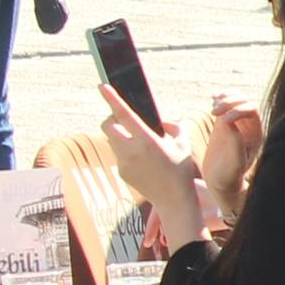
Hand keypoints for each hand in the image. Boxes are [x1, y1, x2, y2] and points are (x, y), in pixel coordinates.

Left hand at [99, 87, 209, 244]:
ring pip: (113, 140)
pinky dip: (127, 151)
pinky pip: (119, 154)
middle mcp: (130, 150)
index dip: (112, 98)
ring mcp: (123, 162)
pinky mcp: (121, 171)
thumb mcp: (182, 143)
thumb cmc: (180, 169)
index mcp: (146, 140)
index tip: (102, 86)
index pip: (124, 114)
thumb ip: (172, 126)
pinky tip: (144, 160)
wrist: (173, 199)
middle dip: (112, 118)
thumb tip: (162, 121)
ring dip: (121, 136)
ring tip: (142, 144)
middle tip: (124, 119)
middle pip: (107, 126)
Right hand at [198, 98, 264, 220]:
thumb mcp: (235, 163)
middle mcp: (248, 127)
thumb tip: (230, 121)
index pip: (252, 111)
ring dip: (225, 98)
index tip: (222, 120)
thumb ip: (236, 143)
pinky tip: (212, 98)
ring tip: (213, 104)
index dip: (238, 110)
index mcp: (256, 134)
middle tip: (214, 111)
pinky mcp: (223, 124)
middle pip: (245, 102)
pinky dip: (219, 99)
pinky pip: (225, 106)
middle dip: (230, 102)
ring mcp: (236, 124)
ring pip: (236, 101)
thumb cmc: (229, 176)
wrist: (219, 181)